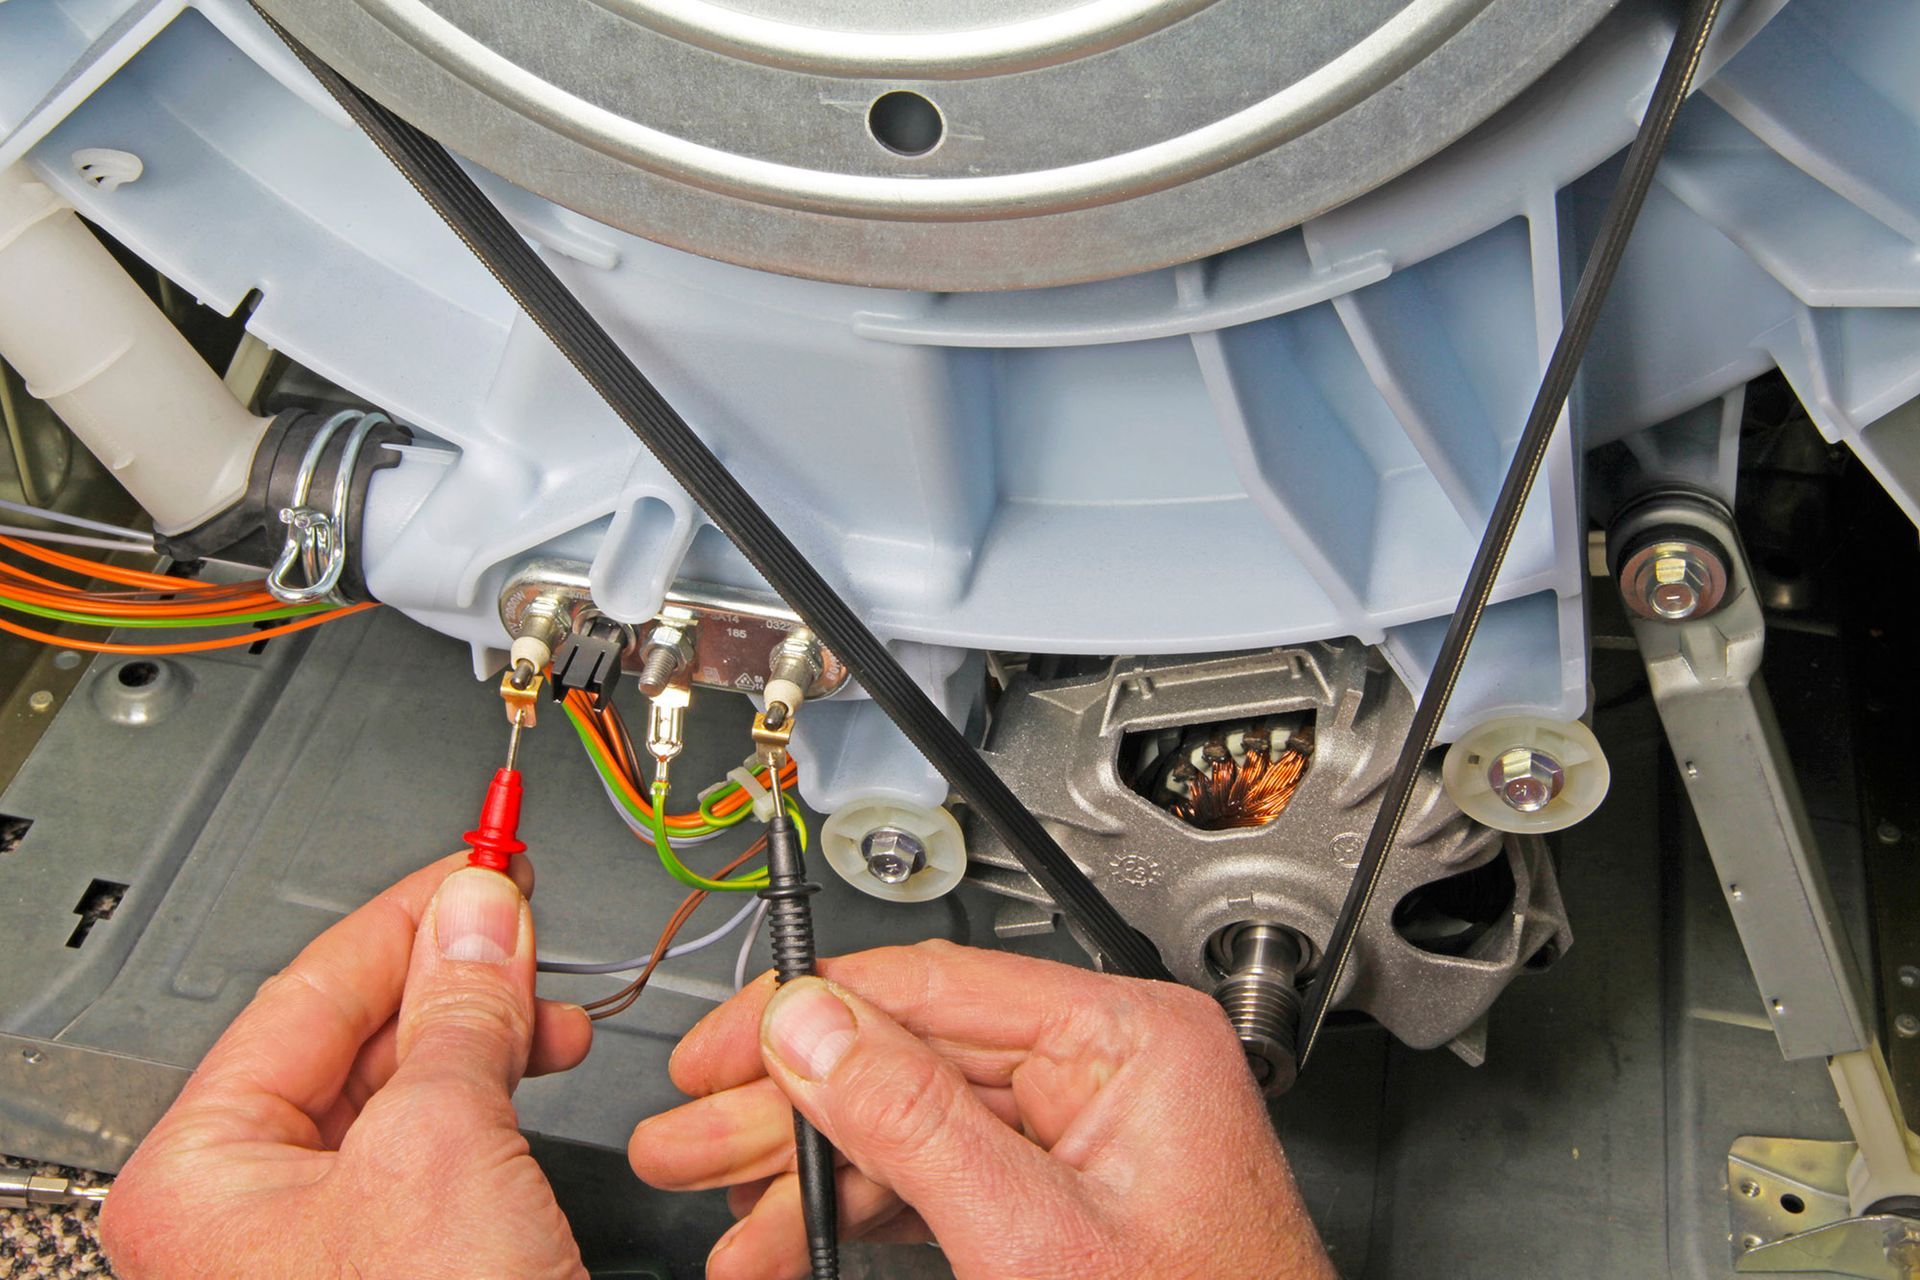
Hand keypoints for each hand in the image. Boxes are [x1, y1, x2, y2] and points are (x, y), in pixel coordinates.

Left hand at [101, 853, 592, 1279]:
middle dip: (454, 978)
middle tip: (524, 925)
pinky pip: (439, 1152)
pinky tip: (537, 1080)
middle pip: (353, 1040)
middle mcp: (247, 1216)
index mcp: (201, 1177)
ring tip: (552, 1013)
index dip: (409, 915)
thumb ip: (456, 1012)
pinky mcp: (401, 1271)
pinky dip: (495, 1101)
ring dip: (486, 1037)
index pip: (304, 993)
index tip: (483, 864)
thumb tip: (477, 914)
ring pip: (404, 1095)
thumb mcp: (441, 1145)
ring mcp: (324, 1252)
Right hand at [630, 940, 1335, 1279]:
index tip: (722, 1047)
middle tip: (689, 1139)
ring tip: (723, 1214)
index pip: (934, 984)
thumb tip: (814, 1026)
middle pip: (909, 1058)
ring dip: (808, 1174)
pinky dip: (864, 1212)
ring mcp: (1085, 1134)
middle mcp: (1109, 1068)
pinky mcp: (1065, 1196)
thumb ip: (915, 1124)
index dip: (809, 1014)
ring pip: (913, 1126)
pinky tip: (793, 1238)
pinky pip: (944, 1179)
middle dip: (788, 1109)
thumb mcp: (1034, 1235)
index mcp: (1130, 1038)